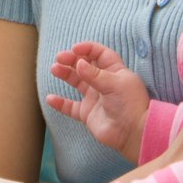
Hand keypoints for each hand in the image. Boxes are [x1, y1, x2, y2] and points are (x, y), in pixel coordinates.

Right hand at [46, 42, 147, 162]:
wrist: (132, 133)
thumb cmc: (129, 104)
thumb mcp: (114, 84)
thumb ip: (94, 74)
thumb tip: (78, 63)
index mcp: (114, 72)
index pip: (100, 54)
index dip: (87, 49)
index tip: (75, 49)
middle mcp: (103, 82)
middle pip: (85, 65)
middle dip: (72, 59)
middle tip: (60, 58)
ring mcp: (94, 98)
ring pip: (76, 82)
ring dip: (65, 74)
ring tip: (55, 69)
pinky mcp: (87, 113)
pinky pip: (70, 106)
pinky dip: (60, 103)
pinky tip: (50, 98)